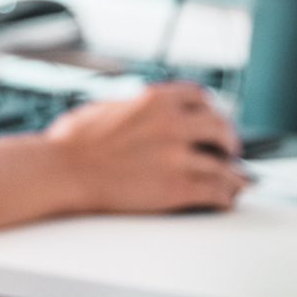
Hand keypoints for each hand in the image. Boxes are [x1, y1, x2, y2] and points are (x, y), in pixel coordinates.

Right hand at [43, 77, 241, 213]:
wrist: (60, 171)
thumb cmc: (72, 143)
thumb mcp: (109, 105)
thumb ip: (138, 107)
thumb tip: (148, 114)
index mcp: (155, 99)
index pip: (200, 96)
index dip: (211, 111)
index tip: (214, 121)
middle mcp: (171, 123)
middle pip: (220, 127)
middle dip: (228, 141)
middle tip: (230, 152)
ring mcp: (176, 155)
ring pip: (223, 164)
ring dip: (233, 174)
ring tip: (237, 181)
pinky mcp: (175, 187)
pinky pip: (215, 191)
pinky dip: (225, 196)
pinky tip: (225, 199)